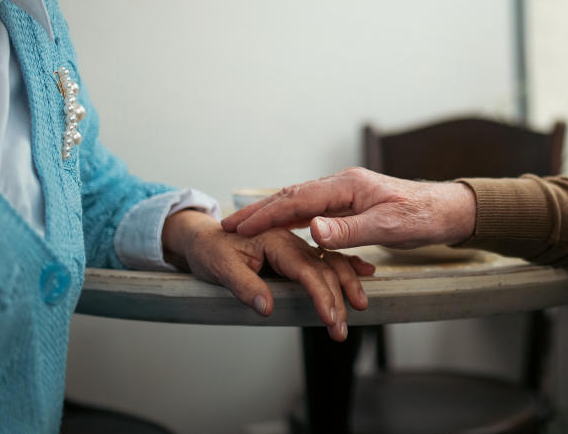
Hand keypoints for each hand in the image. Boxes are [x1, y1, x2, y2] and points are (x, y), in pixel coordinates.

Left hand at [162, 209, 374, 340]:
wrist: (202, 238)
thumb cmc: (210, 250)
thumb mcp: (220, 268)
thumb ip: (244, 286)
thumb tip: (267, 308)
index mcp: (275, 240)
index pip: (306, 270)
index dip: (321, 295)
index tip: (330, 317)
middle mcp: (290, 240)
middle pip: (323, 269)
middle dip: (337, 299)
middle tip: (341, 329)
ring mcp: (294, 246)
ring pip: (329, 264)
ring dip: (346, 284)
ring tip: (360, 306)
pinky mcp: (294, 254)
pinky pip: (325, 260)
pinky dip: (346, 266)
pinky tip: (364, 272)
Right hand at [221, 167, 476, 249]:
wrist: (447, 211)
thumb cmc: (422, 217)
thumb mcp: (387, 227)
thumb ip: (348, 230)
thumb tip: (312, 229)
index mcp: (347, 186)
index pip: (296, 200)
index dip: (265, 214)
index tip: (239, 227)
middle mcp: (343, 185)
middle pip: (292, 197)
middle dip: (259, 212)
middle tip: (229, 226)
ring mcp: (347, 194)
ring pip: (300, 202)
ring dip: (272, 214)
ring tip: (246, 227)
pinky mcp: (352, 205)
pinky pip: (314, 210)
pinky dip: (291, 218)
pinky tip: (282, 228)